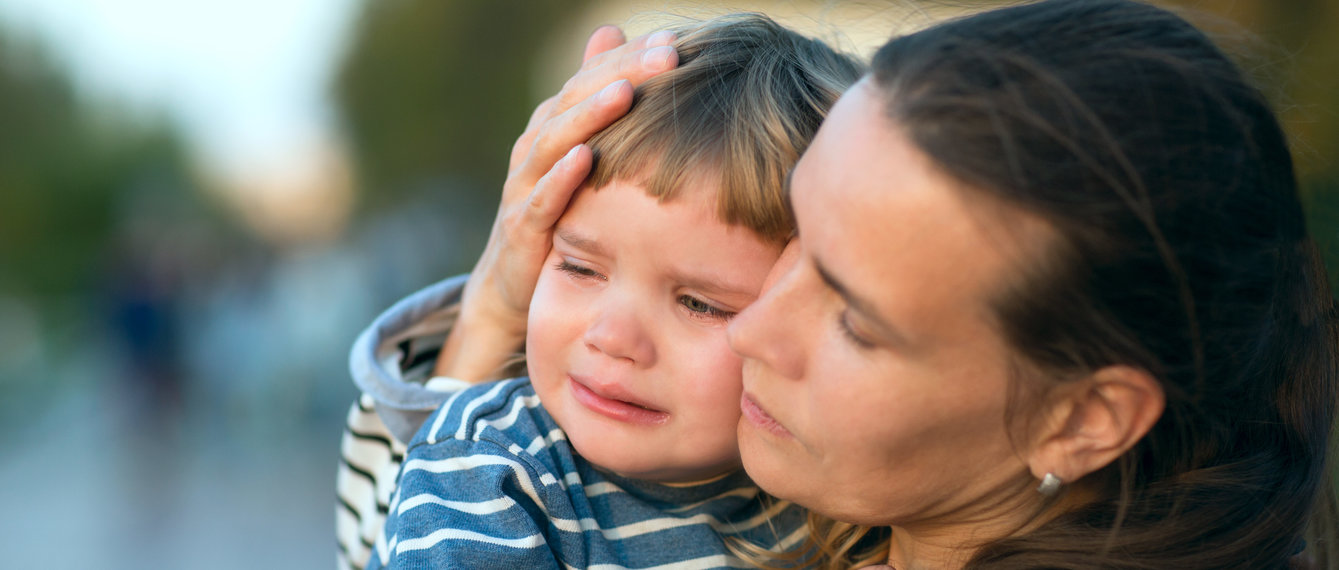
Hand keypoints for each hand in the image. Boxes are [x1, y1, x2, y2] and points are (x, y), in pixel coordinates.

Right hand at [435, 26, 679, 379]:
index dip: (629, 58)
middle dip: (620, 74)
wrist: (513, 284)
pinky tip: (584, 158)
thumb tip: (611, 29)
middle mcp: (535, 147)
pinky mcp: (522, 229)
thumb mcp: (581, 154)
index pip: (591, 79)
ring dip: (589, 116)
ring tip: (625, 93)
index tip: (673, 43)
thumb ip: (593, 96)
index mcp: (554, 125)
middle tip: (665, 55)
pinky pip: (541, 200)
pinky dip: (560, 178)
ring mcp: (524, 186)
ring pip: (553, 142)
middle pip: (574, 100)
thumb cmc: (559, 215)